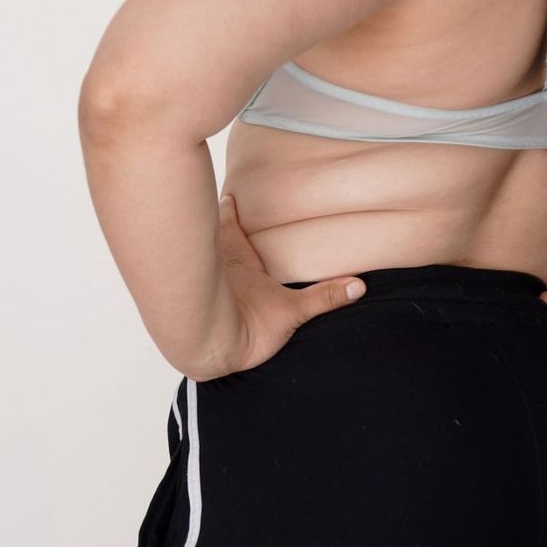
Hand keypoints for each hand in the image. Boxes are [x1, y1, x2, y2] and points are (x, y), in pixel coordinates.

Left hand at [202, 193, 366, 379]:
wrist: (211, 348)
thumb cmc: (247, 325)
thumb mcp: (292, 310)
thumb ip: (324, 298)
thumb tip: (358, 284)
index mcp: (240, 264)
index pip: (231, 230)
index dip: (229, 213)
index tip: (227, 197)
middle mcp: (218, 272)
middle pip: (210, 243)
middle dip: (210, 229)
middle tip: (207, 213)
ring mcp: (202, 290)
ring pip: (198, 265)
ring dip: (197, 256)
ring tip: (197, 245)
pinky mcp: (192, 311)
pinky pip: (189, 291)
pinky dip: (189, 286)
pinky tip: (188, 293)